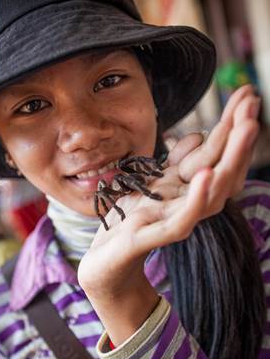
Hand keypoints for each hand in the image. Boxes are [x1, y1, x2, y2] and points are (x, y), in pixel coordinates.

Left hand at [78, 85, 259, 343]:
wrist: (104, 263)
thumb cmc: (128, 221)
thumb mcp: (152, 183)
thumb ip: (176, 163)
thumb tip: (197, 136)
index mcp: (186, 191)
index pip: (215, 157)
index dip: (230, 128)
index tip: (244, 95)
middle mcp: (188, 206)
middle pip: (223, 171)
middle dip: (239, 137)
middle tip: (253, 103)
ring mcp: (174, 223)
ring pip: (213, 193)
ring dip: (231, 159)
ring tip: (247, 127)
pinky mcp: (155, 238)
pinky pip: (182, 221)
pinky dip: (197, 199)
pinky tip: (208, 174)